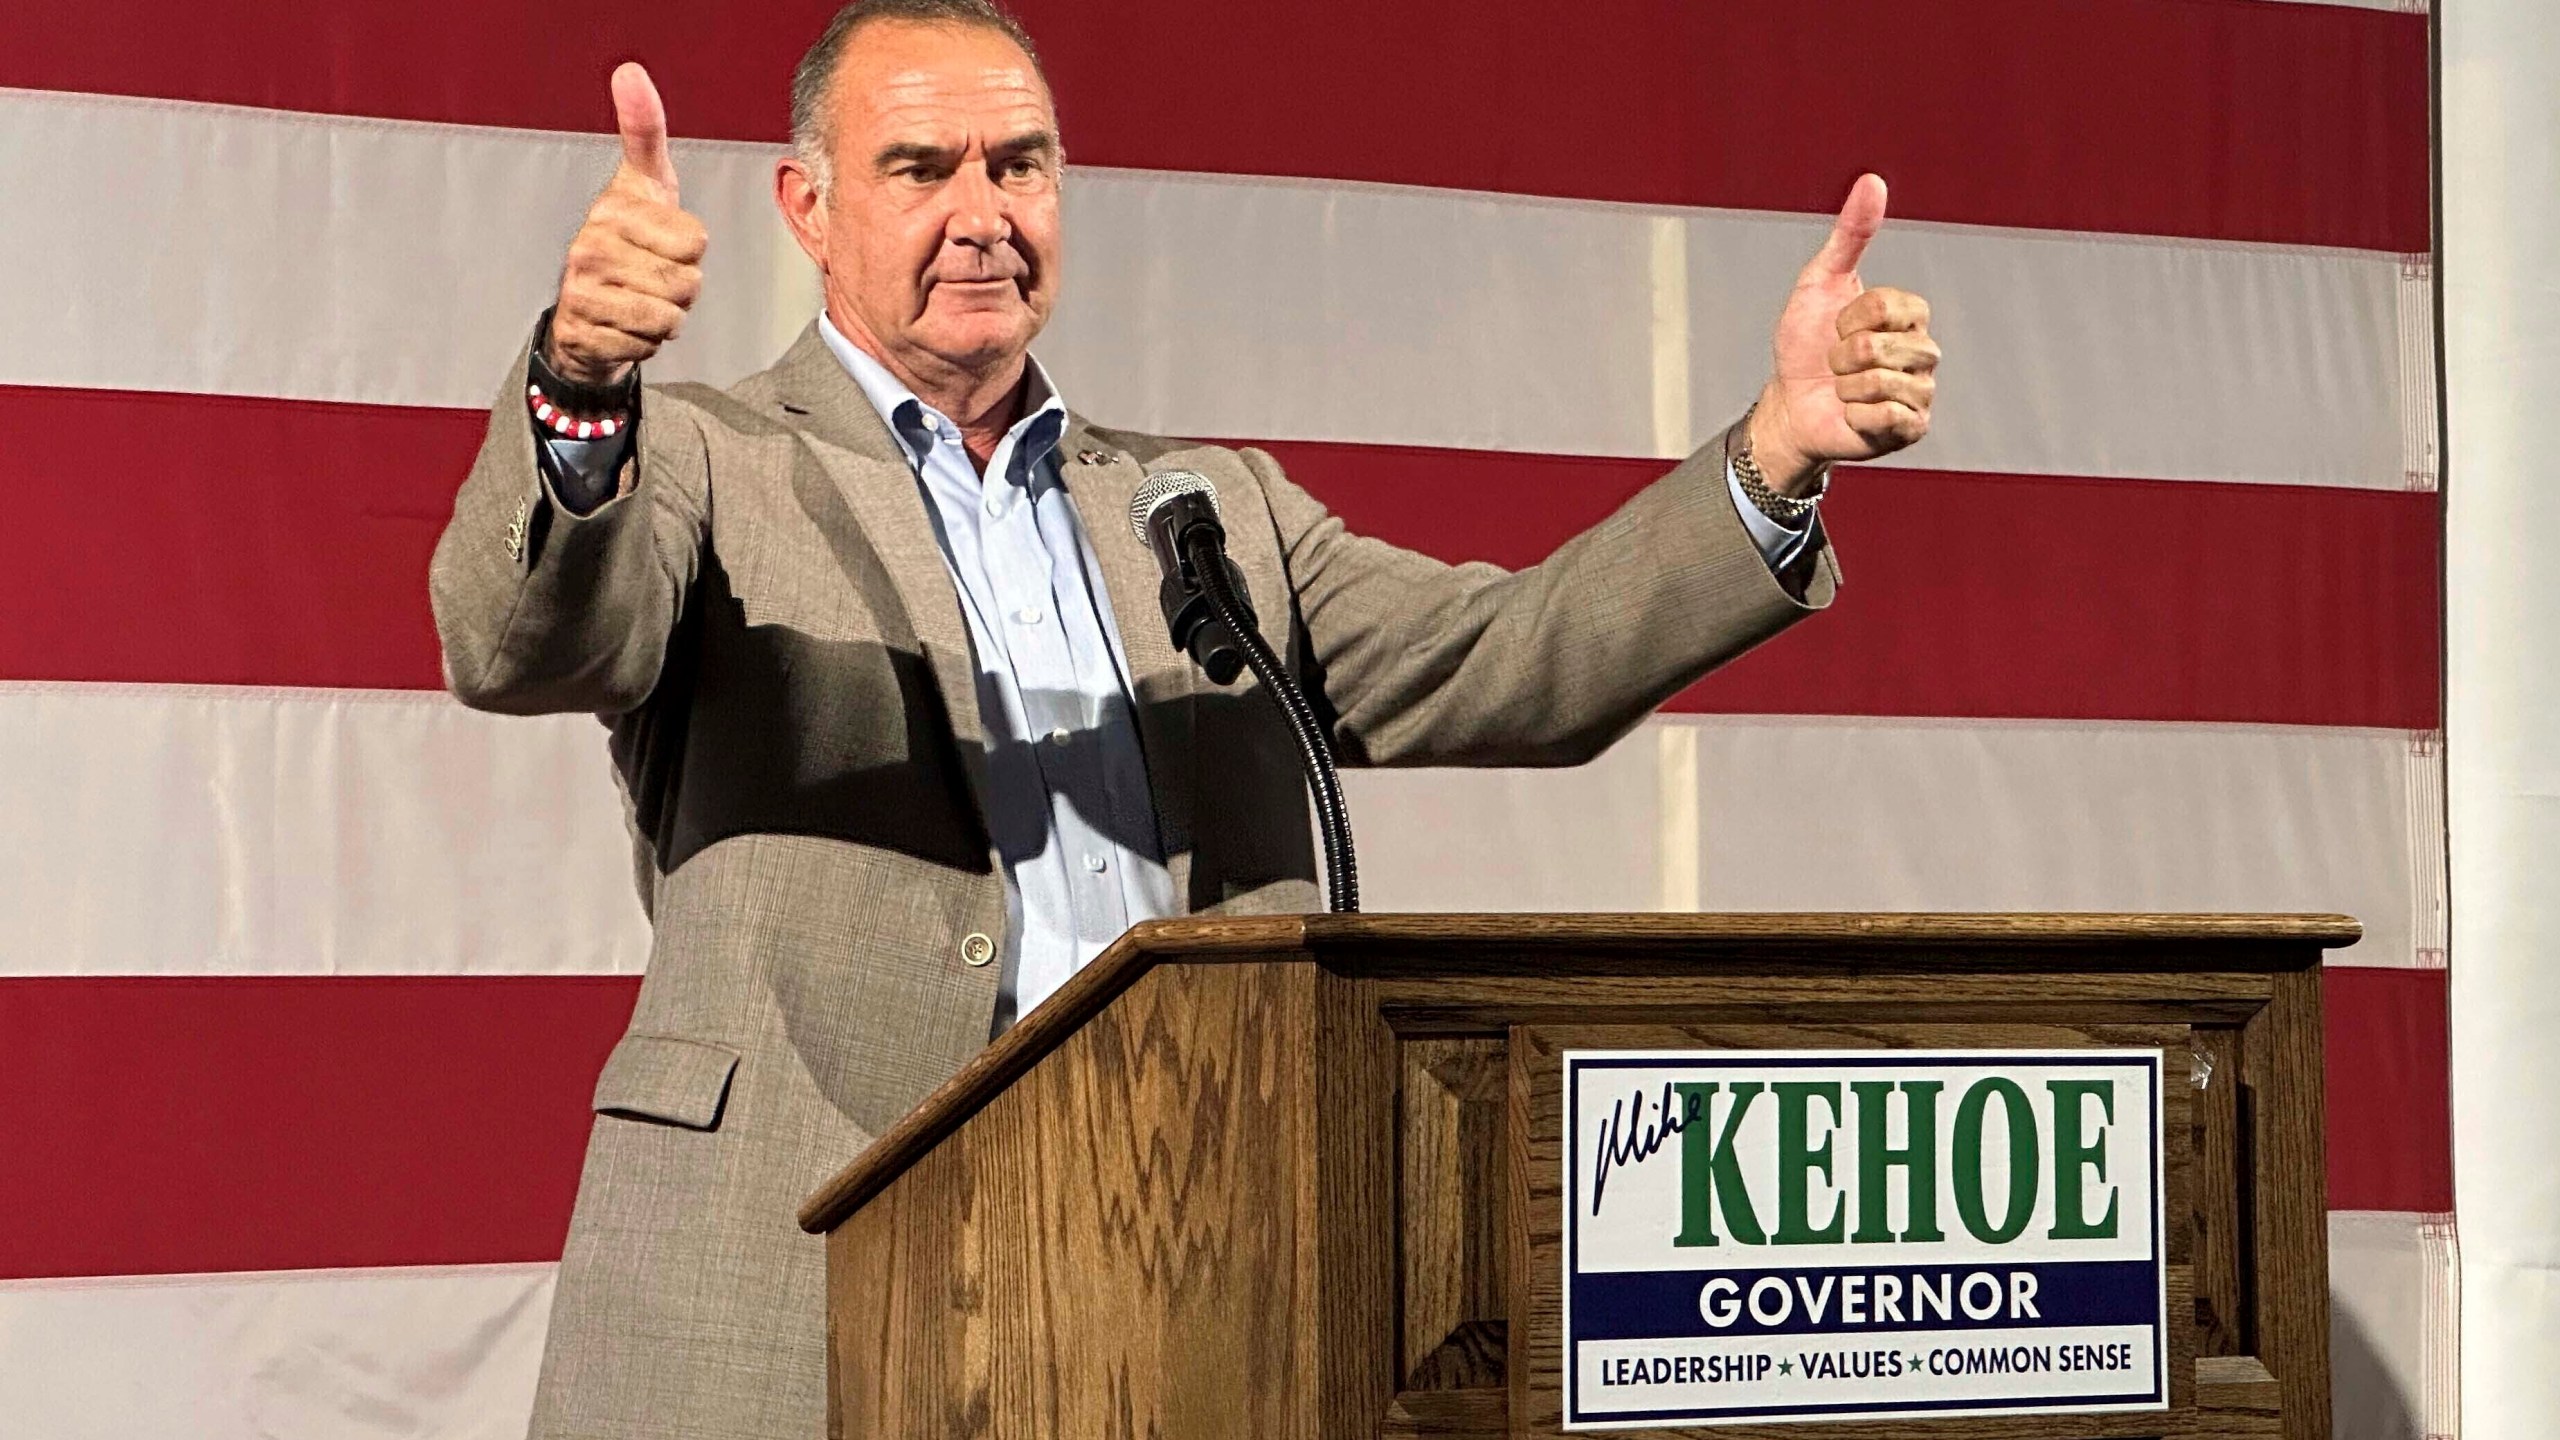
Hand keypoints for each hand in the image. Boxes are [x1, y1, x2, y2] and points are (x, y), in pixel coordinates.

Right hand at [546, 63, 708, 387]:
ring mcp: (583, 290)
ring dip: (667, 317)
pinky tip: (624, 325)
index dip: (691, 249)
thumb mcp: (645, 182)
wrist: (586, 309)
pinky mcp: (584, 332)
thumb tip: (630, 71)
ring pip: (669, 317)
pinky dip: (645, 342)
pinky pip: (647, 345)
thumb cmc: (627, 241)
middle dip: (683, 289)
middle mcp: (591, 246)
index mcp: (613, 209)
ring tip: (640, 299)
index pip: (695, 240)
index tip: (664, 241)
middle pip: (687, 283)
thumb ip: (645, 131)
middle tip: (654, 277)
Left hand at [1747, 174, 1939, 493]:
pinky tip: (1852, 415)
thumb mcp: (1820, 282)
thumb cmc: (1805, 344)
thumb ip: (1849, 234)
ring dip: (1847, 388)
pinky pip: (1887, 415)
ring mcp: (1921, 391)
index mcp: (1910, 314)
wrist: (1790, 404)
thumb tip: (1872, 180)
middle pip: (1882, 346)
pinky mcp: (1912, 428)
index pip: (1887, 306)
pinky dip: (1856, 415)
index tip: (1836, 328)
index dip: (1848, 319)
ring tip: (1843, 389)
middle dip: (1843, 357)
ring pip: (1883, 382)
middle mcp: (1924, 351)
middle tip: (1836, 365)